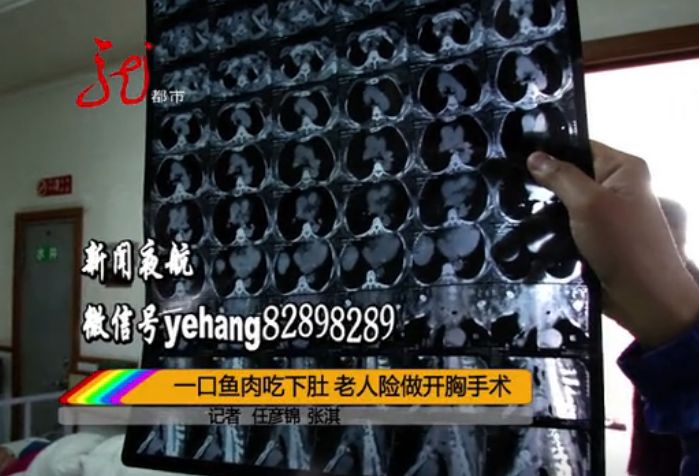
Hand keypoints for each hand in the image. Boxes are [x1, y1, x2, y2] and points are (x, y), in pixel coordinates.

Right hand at [527, 141, 698, 347]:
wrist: (644, 299)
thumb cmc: (623, 245)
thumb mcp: (589, 203)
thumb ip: (561, 177)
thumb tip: (534, 156)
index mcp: (624, 168)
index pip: (580, 146)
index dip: (549, 148)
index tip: (513, 153)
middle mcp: (617, 186)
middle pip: (571, 174)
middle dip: (542, 181)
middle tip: (506, 182)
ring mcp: (606, 214)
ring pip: (565, 202)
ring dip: (544, 207)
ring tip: (508, 205)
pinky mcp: (595, 238)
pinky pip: (567, 225)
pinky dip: (550, 227)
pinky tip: (523, 227)